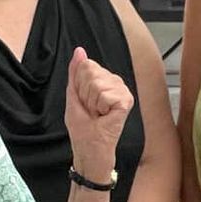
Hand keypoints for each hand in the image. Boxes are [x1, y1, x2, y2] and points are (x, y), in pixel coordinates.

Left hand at [63, 46, 132, 180]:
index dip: (79, 85)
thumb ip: (76, 73)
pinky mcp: (126, 101)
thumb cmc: (83, 128)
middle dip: (84, 93)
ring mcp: (123, 92)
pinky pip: (104, 94)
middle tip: (91, 110)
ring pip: (97, 83)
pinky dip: (99, 107)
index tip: (84, 102)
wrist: (90, 151)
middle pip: (90, 71)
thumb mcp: (74, 96)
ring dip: (91, 102)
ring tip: (97, 114)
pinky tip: (105, 116)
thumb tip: (79, 50)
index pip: (86, 65)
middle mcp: (116, 83)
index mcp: (104, 80)